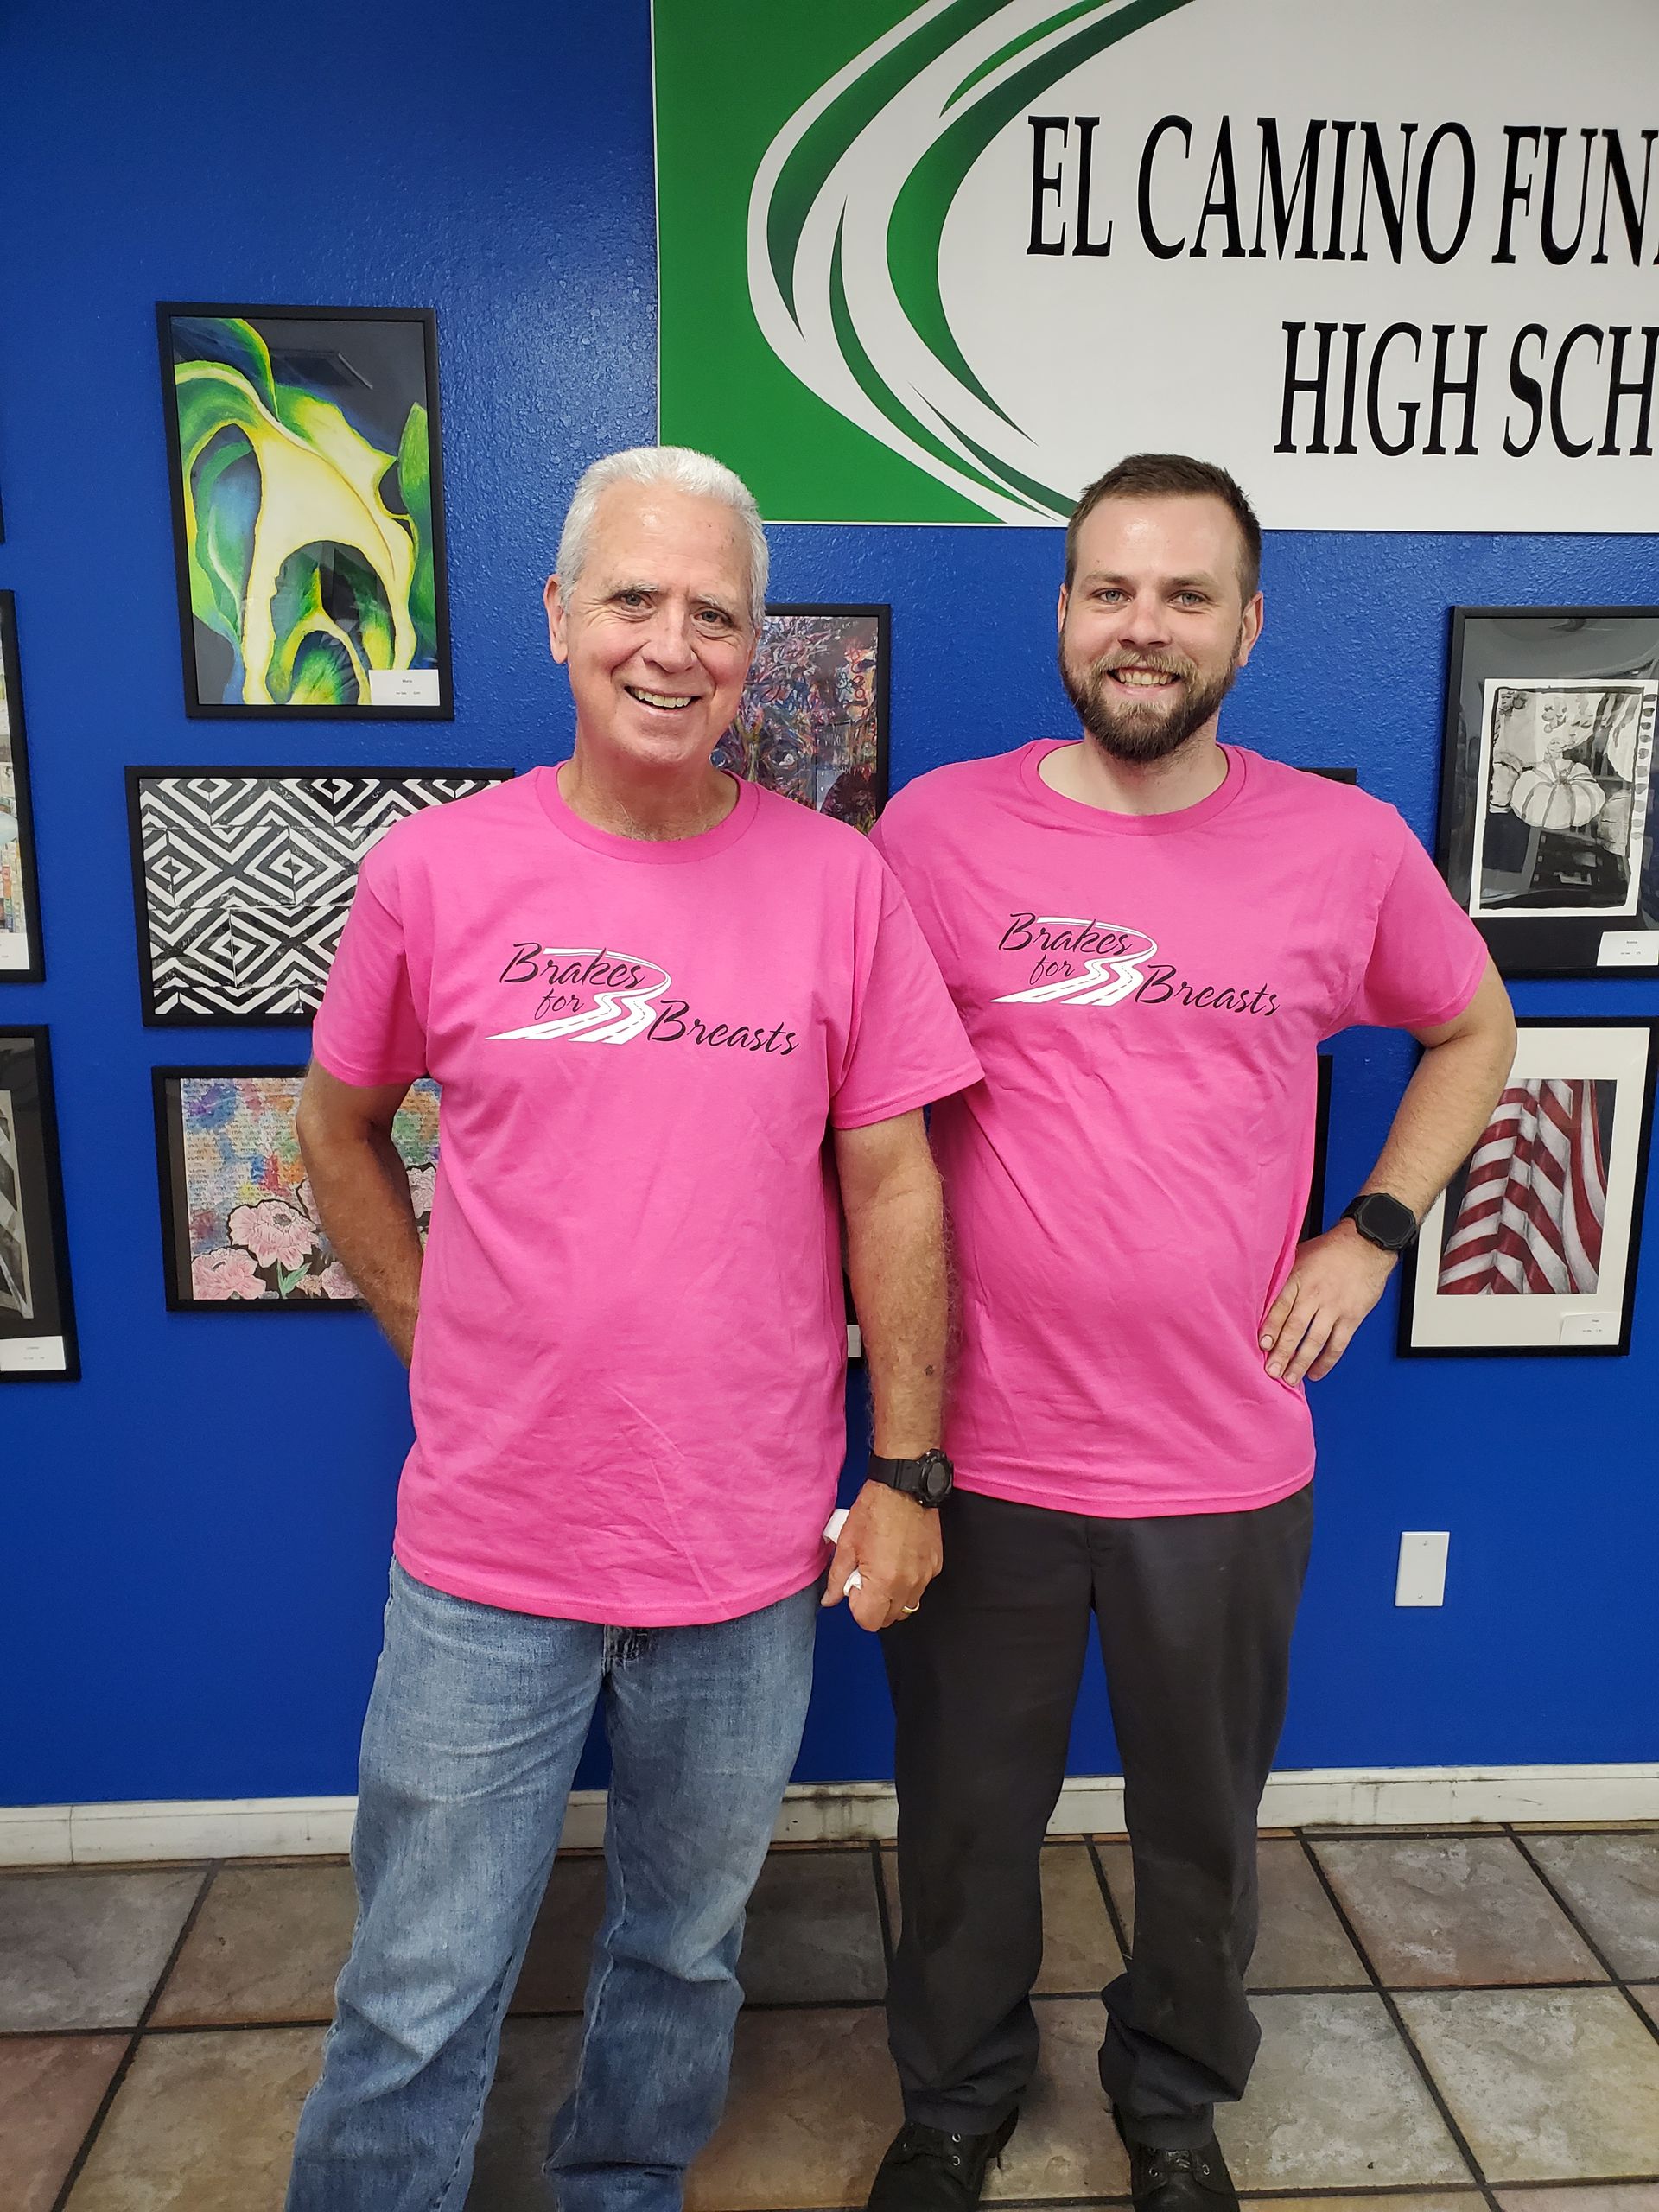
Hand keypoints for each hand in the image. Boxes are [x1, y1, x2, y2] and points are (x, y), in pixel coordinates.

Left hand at [822, 1480, 942, 1631]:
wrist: (904, 1485)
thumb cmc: (874, 1510)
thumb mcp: (847, 1544)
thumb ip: (837, 1578)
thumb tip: (830, 1600)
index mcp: (884, 1582)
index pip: (869, 1621)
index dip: (857, 1607)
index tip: (854, 1586)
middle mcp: (909, 1584)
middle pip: (889, 1618)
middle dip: (875, 1606)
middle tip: (867, 1578)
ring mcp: (925, 1576)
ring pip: (908, 1605)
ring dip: (893, 1597)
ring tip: (883, 1569)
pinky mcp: (936, 1565)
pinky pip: (920, 1587)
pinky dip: (909, 1582)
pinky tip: (899, 1559)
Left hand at [1259, 1221, 1396, 1385]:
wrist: (1366, 1245)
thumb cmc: (1330, 1249)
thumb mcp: (1300, 1255)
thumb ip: (1284, 1276)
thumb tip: (1261, 1294)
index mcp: (1299, 1279)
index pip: (1280, 1307)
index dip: (1270, 1328)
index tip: (1262, 1345)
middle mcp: (1316, 1295)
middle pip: (1295, 1328)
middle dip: (1282, 1352)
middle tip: (1271, 1371)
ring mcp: (1335, 1308)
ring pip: (1315, 1341)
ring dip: (1301, 1362)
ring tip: (1290, 1378)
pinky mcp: (1352, 1317)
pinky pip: (1338, 1344)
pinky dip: (1326, 1361)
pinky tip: (1315, 1373)